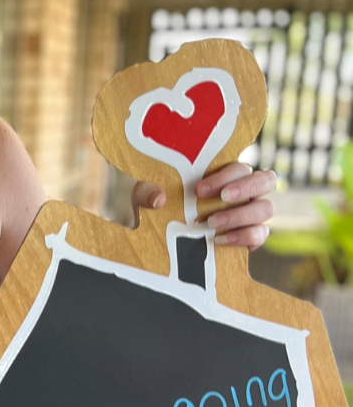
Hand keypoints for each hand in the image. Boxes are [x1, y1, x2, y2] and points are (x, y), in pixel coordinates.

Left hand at [130, 163, 276, 249]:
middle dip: (245, 188)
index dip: (225, 175)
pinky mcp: (251, 236)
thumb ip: (145, 192)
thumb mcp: (141, 196)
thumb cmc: (157, 205)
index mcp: (225, 174)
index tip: (199, 190)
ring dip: (241, 215)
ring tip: (211, 223)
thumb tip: (158, 199)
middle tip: (222, 199)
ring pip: (266, 208)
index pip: (239, 166)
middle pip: (265, 180)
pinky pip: (261, 234)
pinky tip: (219, 240)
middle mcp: (245, 191)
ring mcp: (251, 213)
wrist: (162, 238)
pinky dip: (244, 237)